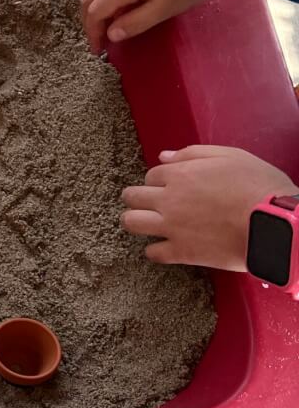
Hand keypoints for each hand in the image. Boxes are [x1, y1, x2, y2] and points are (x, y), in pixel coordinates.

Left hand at [121, 145, 297, 269]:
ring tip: (147, 223)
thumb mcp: (232, 157)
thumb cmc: (260, 186)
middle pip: (131, 197)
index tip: (169, 187)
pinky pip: (152, 253)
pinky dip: (155, 251)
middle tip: (149, 204)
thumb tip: (163, 156)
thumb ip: (193, 153)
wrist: (275, 223)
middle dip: (137, 198)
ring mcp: (172, 227)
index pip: (150, 176)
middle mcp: (169, 200)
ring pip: (131, 223)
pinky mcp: (182, 252)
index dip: (159, 181)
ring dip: (135, 221)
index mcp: (180, 175)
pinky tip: (166, 247)